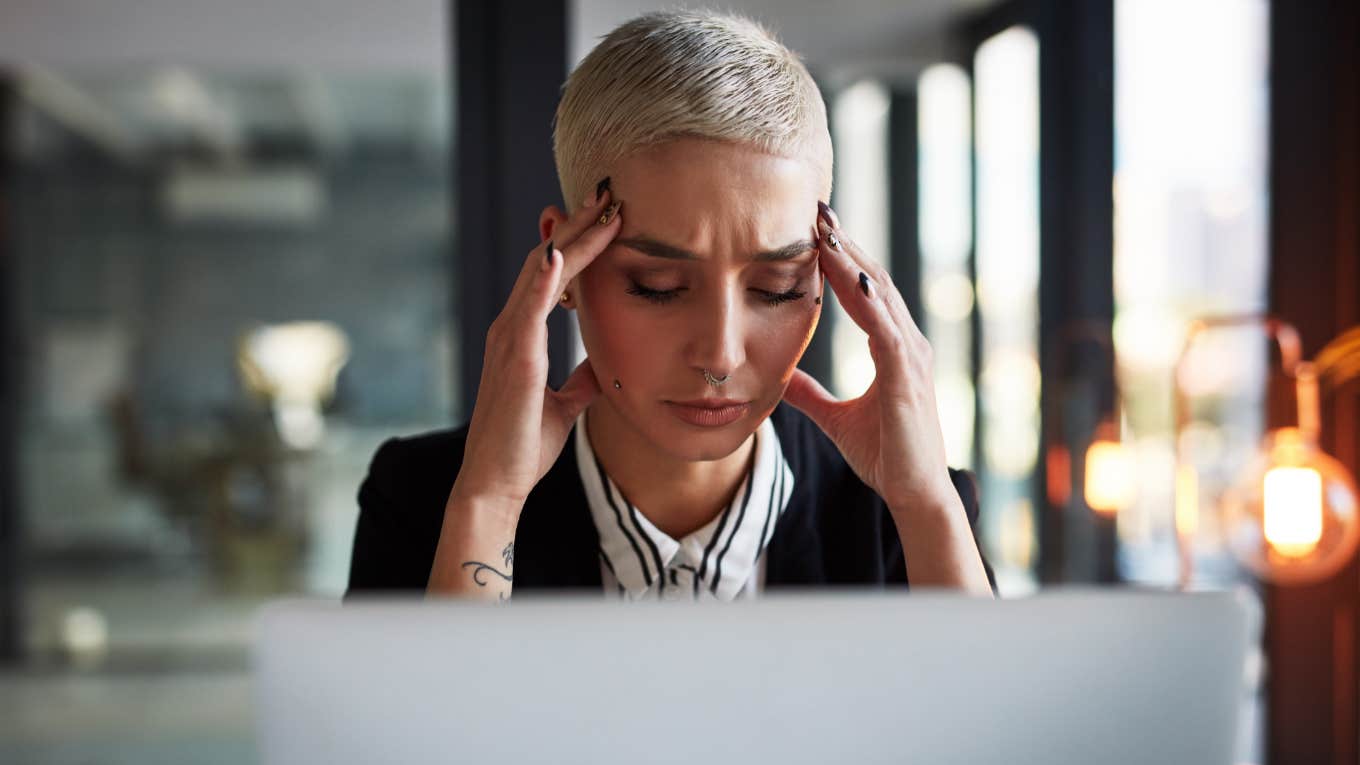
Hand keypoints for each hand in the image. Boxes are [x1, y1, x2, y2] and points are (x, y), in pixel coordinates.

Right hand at [452, 185, 622, 510]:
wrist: (497, 483)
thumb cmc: (523, 446)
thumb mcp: (565, 406)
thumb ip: (579, 380)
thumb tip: (598, 362)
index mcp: (522, 335)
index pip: (555, 275)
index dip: (581, 243)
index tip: (610, 216)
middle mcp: (511, 327)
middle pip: (548, 261)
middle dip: (579, 224)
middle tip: (609, 191)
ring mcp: (509, 338)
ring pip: (542, 272)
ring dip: (572, 237)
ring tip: (601, 206)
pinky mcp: (514, 357)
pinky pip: (529, 308)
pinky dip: (544, 278)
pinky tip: (561, 251)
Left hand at [782, 202, 956, 513]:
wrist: (914, 493)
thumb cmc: (885, 458)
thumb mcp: (836, 419)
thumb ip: (810, 395)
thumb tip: (780, 377)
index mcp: (894, 349)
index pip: (866, 293)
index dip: (843, 260)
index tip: (817, 231)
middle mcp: (907, 344)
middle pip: (874, 282)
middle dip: (846, 245)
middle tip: (819, 210)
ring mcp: (910, 357)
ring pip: (879, 296)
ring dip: (852, 261)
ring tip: (827, 229)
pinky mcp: (906, 375)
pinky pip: (884, 328)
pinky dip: (867, 300)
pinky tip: (851, 276)